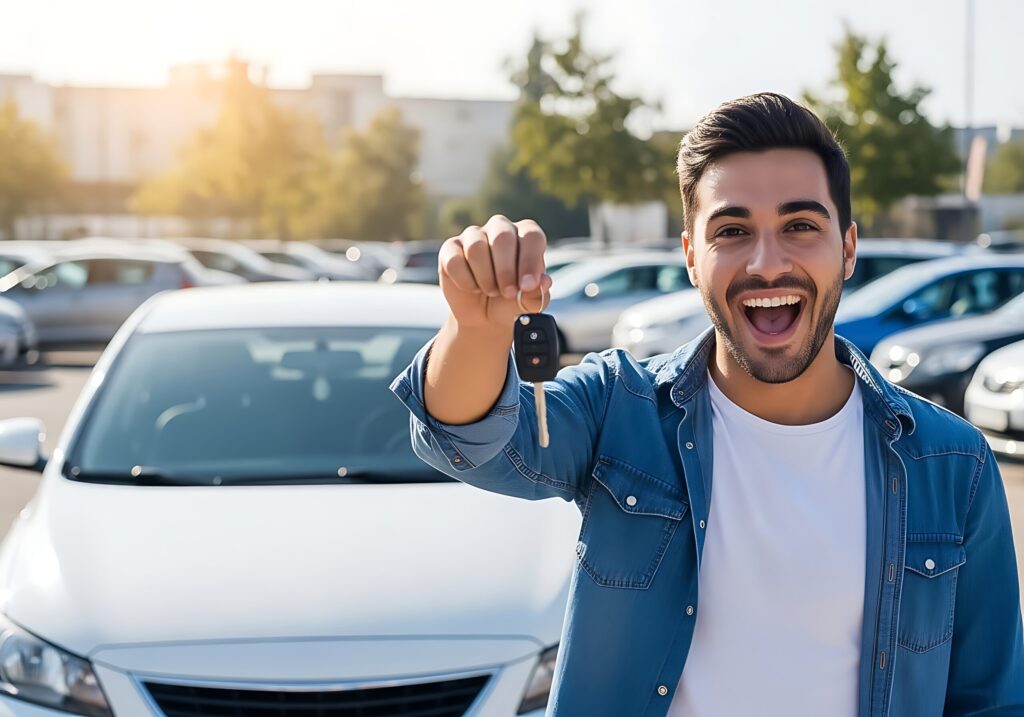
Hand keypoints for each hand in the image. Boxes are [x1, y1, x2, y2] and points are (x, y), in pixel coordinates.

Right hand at [437, 215, 552, 330]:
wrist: (484, 317)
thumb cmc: (511, 302)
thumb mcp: (528, 304)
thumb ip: (538, 293)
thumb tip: (544, 282)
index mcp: (526, 235)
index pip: (531, 236)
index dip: (530, 261)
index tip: (527, 286)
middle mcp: (500, 229)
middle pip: (503, 237)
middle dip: (506, 271)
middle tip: (508, 293)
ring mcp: (473, 236)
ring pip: (476, 248)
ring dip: (485, 277)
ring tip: (491, 291)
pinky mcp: (450, 248)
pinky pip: (454, 260)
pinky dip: (465, 281)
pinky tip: (472, 287)